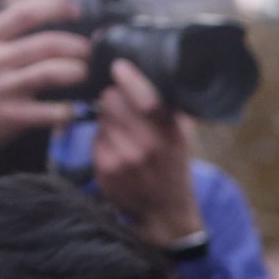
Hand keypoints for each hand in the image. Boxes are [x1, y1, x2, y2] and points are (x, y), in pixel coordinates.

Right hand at [0, 0, 87, 154]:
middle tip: (92, 53)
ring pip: (51, 72)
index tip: (77, 10)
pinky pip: (52, 111)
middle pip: (47, 43)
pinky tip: (78, 111)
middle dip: (79, 47)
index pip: (23, 13)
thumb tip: (47, 22)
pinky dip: (72, 110)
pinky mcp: (10, 115)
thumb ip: (5, 37)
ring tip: (86, 75)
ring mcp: (0, 88)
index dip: (55, 8)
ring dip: (78, 72)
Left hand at [94, 58, 203, 246]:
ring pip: (101, 117)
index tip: (118, 66)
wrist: (165, 211)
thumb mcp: (183, 137)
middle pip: (112, 100)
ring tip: (125, 134)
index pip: (144, 96)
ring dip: (108, 120)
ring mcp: (124, 158)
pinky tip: (118, 151)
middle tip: (124, 108)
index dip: (127, 77)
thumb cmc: (174, 166)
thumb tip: (150, 74)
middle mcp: (148, 145)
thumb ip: (169, 108)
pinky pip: (95, 138)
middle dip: (115, 98)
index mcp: (171, 133)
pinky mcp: (105, 168)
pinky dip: (103, 140)